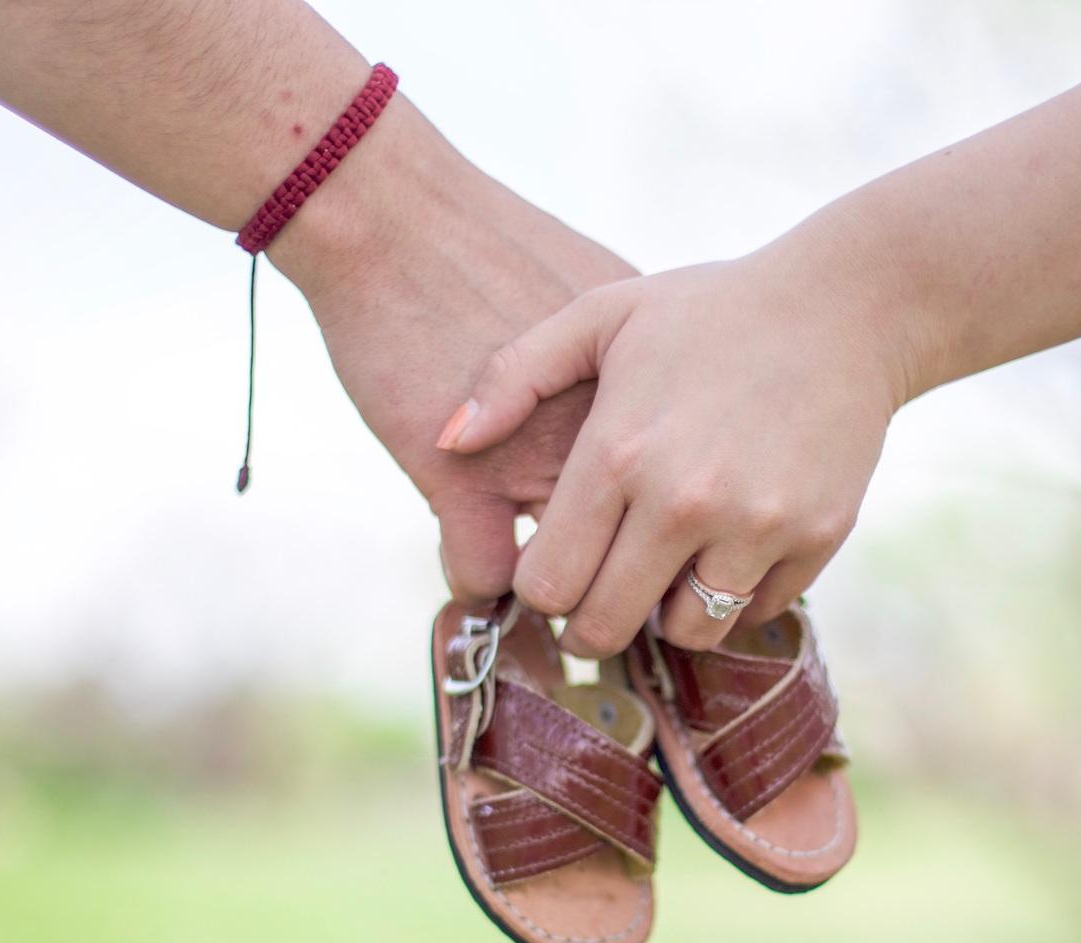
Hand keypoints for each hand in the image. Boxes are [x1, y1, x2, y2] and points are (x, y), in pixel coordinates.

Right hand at [269, 103, 634, 605]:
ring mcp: (536, 459)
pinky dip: (479, 583)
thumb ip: (642, 374)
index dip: (666, 523)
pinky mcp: (463, 481)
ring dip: (557, 590)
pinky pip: (488, 577)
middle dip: (625, 577)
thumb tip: (675, 442)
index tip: (649, 536)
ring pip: (569, 574)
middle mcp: (606, 430)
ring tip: (538, 586)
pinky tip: (471, 560)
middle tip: (604, 590)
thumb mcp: (597, 303)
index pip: (686, 493)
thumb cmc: (492, 249)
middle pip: (640, 547)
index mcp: (653, 389)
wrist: (394, 214)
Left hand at [438, 239, 903, 656]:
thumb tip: (448, 441)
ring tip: (668, 566)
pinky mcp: (814, 538)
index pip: (547, 583)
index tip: (556, 566)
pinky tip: (730, 544)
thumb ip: (514, 374)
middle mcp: (684, 501)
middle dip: (591, 622)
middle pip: (605, 626)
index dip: (541, 588)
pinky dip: (736, 594)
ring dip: (668, 613)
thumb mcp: (602, 314)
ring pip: (685, 634)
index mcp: (618, 453)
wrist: (848, 306)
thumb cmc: (711, 309)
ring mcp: (755, 525)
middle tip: (598, 594)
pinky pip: (754, 611)